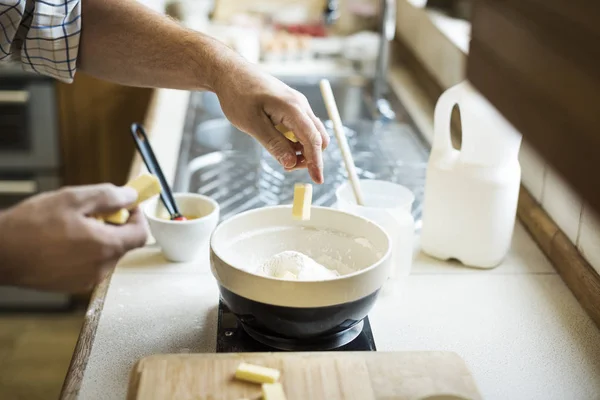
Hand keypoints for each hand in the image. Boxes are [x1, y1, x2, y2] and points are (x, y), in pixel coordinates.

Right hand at [0, 184, 146, 292]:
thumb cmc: (31, 225)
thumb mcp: (73, 199)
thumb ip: (109, 197)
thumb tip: (131, 196)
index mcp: (106, 247)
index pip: (141, 234)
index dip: (137, 216)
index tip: (126, 204)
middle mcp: (101, 268)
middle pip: (123, 243)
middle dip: (114, 224)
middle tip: (91, 211)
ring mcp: (87, 279)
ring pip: (106, 253)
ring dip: (98, 237)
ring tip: (70, 225)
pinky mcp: (73, 285)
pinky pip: (90, 264)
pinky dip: (85, 250)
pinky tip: (62, 241)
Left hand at [214, 60, 329, 183]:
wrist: (230, 72)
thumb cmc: (238, 95)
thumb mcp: (252, 124)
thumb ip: (274, 144)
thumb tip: (291, 164)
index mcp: (293, 108)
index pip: (313, 140)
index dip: (316, 162)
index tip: (318, 181)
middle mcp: (301, 105)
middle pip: (319, 138)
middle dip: (309, 157)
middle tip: (287, 166)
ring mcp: (298, 104)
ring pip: (312, 133)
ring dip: (302, 149)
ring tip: (279, 153)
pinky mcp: (292, 106)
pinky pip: (302, 127)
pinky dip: (296, 139)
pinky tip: (279, 141)